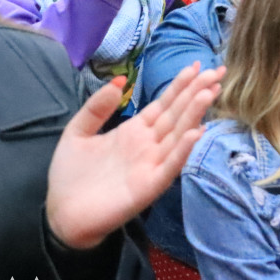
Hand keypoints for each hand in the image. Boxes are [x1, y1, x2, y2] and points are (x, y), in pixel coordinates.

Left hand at [46, 63, 223, 249]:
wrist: (61, 214)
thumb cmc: (70, 176)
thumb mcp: (78, 132)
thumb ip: (97, 107)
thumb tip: (119, 80)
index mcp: (135, 131)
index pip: (164, 104)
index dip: (181, 85)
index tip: (197, 65)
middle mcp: (149, 145)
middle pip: (178, 114)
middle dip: (197, 92)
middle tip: (218, 72)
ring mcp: (152, 164)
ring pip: (178, 135)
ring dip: (194, 114)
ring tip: (210, 92)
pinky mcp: (149, 186)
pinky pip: (170, 165)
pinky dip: (183, 150)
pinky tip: (196, 133)